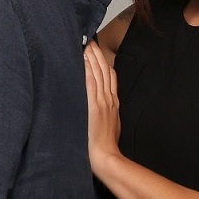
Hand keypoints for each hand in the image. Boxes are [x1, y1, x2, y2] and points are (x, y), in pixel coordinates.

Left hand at [83, 40, 120, 178]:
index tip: (99, 53)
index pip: (110, 78)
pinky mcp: (94, 106)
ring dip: (93, 58)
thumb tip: (102, 109)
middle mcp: (109, 99)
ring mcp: (102, 102)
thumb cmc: (106, 145)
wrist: (106, 156)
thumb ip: (107, 113)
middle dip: (98, 56)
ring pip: (99, 74)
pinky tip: (84, 60)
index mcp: (113, 103)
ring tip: (87, 45)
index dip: (105, 64)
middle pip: (105, 72)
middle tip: (91, 42)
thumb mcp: (112, 126)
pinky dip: (88, 70)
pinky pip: (91, 84)